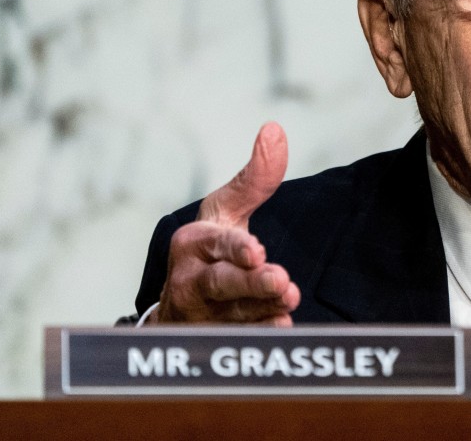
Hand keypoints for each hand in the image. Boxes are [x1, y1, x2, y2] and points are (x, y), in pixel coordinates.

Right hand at [151, 122, 300, 324]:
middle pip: (221, 283)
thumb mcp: (226, 210)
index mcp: (192, 242)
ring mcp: (202, 314)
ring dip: (263, 309)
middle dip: (251, 283)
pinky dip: (258, 334)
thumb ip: (255, 178)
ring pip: (232, 314)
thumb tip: (275, 129)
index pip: (216, 244)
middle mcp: (191, 280)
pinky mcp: (214, 339)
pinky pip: (236, 339)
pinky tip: (282, 327)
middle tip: (282, 280)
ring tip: (289, 300)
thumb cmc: (210, 246)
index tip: (257, 250)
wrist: (181, 303)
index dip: (235, 249)